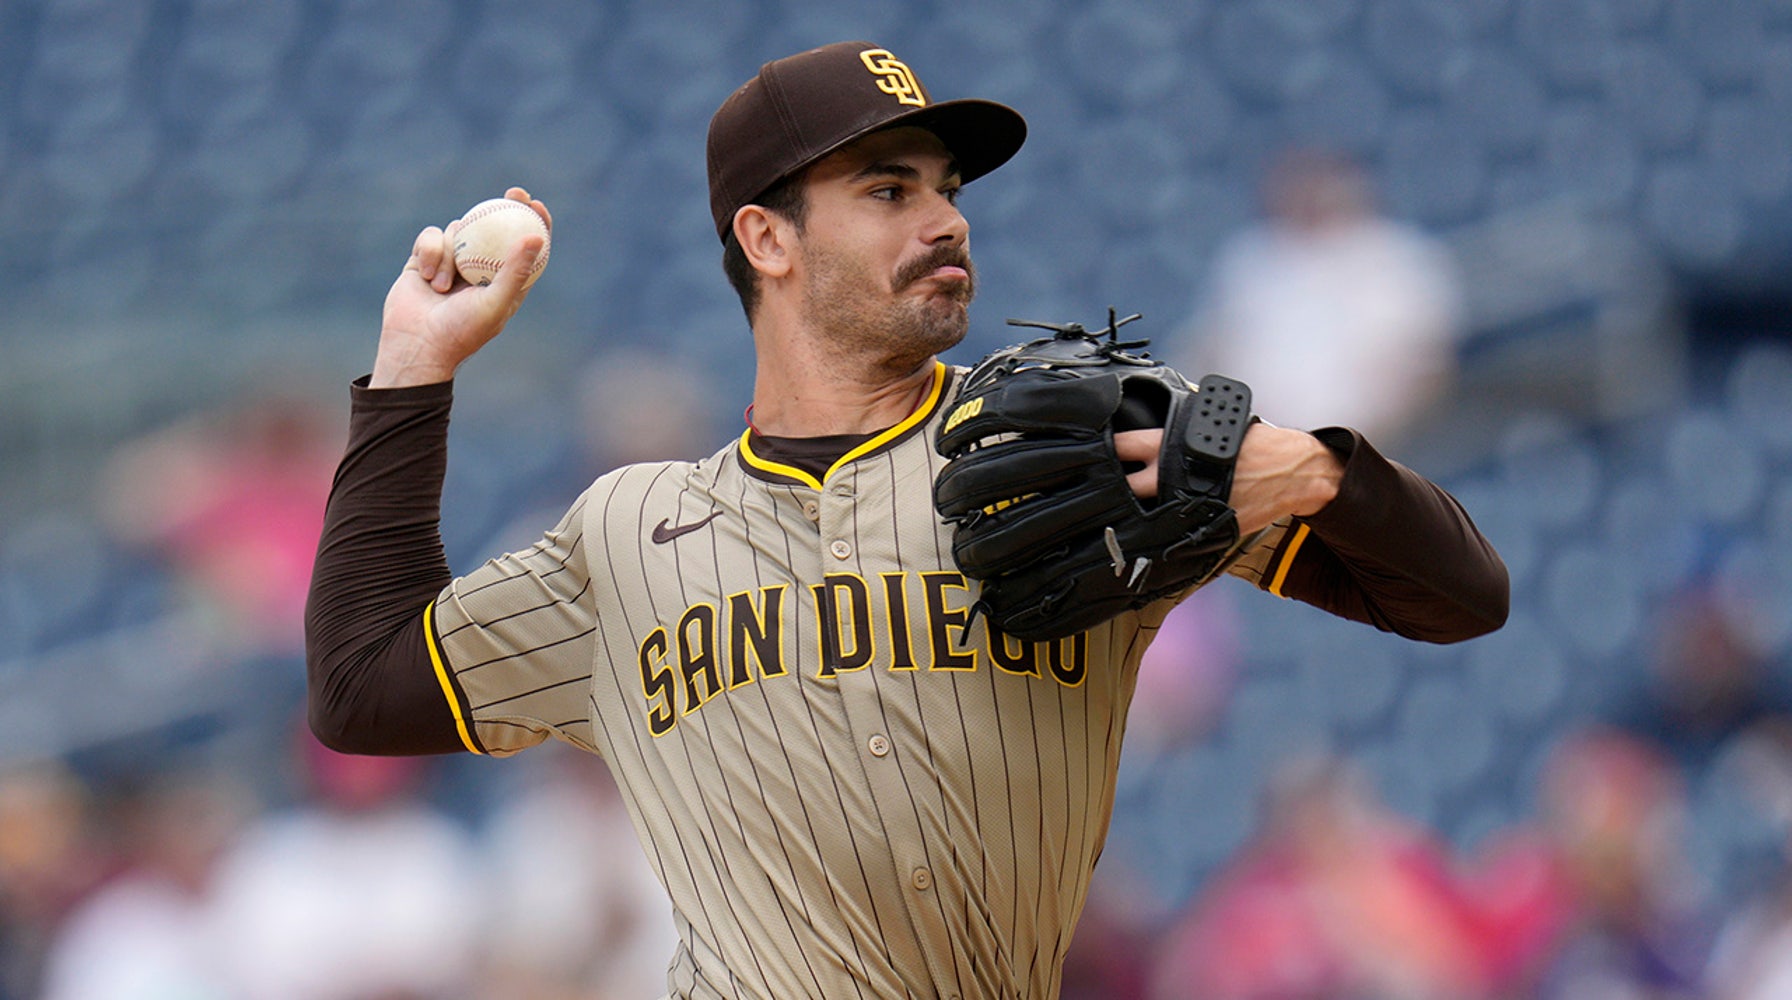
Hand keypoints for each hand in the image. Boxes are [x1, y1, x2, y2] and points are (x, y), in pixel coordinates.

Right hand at [370, 187, 552, 387]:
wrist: (415, 345)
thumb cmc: (461, 331)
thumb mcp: (494, 302)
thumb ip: (515, 270)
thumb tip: (536, 236)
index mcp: (504, 281)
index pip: (524, 247)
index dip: (534, 222)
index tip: (536, 205)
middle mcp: (480, 268)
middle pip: (495, 227)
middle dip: (506, 205)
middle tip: (513, 193)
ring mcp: (452, 262)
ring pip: (459, 230)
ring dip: (450, 252)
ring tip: (442, 286)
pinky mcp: (424, 259)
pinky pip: (431, 236)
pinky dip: (429, 252)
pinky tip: (425, 277)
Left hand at [1115, 423, 1341, 534]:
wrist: (1292, 470)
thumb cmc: (1253, 443)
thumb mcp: (1212, 426)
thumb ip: (1178, 433)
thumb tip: (1149, 435)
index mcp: (1175, 446)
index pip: (1126, 445)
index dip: (1104, 449)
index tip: (1085, 454)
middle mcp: (1177, 476)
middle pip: (1125, 486)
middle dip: (1110, 490)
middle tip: (1093, 493)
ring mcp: (1188, 504)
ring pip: (1146, 515)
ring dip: (1134, 515)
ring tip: (1116, 518)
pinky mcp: (1205, 526)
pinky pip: (1174, 532)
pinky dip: (1162, 534)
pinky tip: (1153, 535)